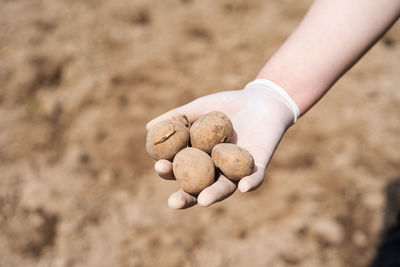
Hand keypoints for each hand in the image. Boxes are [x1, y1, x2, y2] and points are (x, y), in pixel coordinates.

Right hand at [146, 80, 297, 208]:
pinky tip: (244, 188)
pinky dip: (251, 183)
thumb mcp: (199, 108)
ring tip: (204, 201)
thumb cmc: (227, 104)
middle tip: (173, 202)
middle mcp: (216, 168)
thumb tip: (148, 128)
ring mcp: (236, 169)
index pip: (181, 169)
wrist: (260, 98)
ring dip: (215, 195)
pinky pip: (255, 178)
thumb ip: (177, 117)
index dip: (170, 171)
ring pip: (225, 187)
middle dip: (186, 196)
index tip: (159, 166)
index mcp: (200, 157)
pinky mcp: (258, 166)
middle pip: (199, 187)